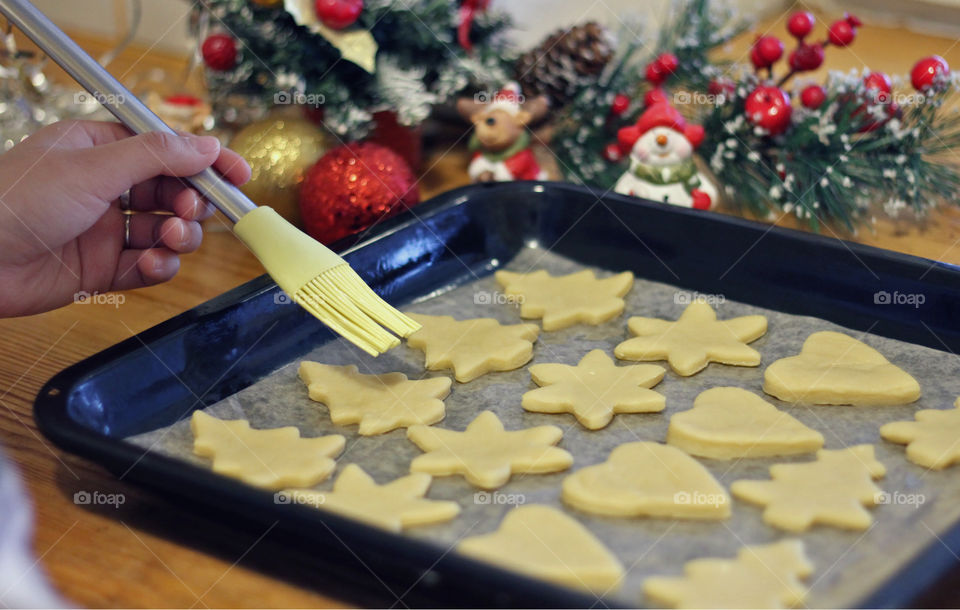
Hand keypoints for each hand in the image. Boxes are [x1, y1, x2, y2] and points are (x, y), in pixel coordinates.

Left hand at [0, 120, 250, 316]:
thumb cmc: (14, 201)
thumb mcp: (91, 168)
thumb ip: (156, 156)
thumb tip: (207, 145)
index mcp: (99, 150)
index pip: (165, 149)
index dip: (204, 161)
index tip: (238, 173)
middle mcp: (105, 188)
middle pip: (172, 192)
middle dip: (192, 202)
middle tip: (196, 209)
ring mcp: (104, 229)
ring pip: (165, 231)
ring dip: (179, 237)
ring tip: (173, 240)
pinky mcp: (102, 268)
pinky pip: (147, 266)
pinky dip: (159, 267)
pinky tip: (152, 265)